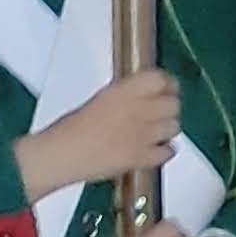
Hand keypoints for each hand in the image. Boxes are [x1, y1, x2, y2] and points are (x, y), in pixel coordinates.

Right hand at [21, 69, 181, 201]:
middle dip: (170, 108)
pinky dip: (164, 152)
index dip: (167, 84)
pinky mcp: (141, 157)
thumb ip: (124, 97)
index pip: (160, 79)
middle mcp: (136, 110)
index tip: (167, 87)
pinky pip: (168, 152)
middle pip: (173, 103)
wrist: (61, 154)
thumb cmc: (70, 130)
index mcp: (123, 91)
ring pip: (174, 127)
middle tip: (163, 111)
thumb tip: (141, 97)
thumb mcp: (100, 99)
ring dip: (168, 129)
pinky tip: (154, 150)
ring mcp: (141, 134)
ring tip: (157, 132)